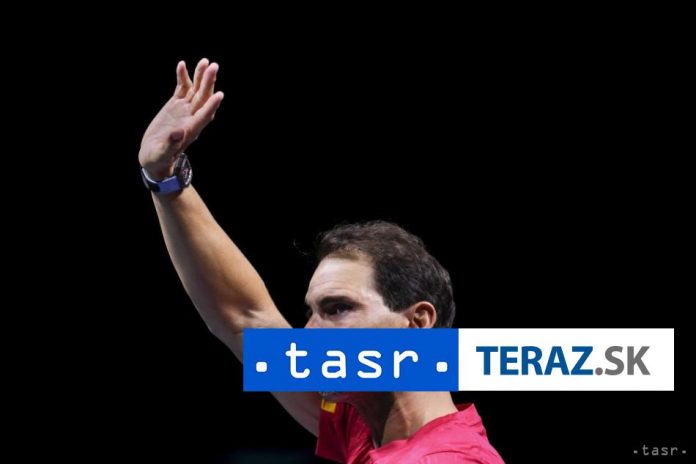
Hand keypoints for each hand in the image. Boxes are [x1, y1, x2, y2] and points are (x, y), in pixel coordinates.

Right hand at [138, 58, 223, 178]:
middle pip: (202, 98)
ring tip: (205, 62)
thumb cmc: (159, 158)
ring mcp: (184, 110)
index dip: (211, 105)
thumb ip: (171, 145)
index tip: (220, 95)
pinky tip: (182, 64)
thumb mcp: (163, 154)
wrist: (154, 155)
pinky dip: (182, 77)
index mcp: (190, 130)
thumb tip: (178, 135)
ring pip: (194, 90)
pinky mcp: (175, 105)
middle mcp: (191, 117)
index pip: (204, 116)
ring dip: (200, 76)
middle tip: (214, 67)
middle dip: (208, 83)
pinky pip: (181, 88)